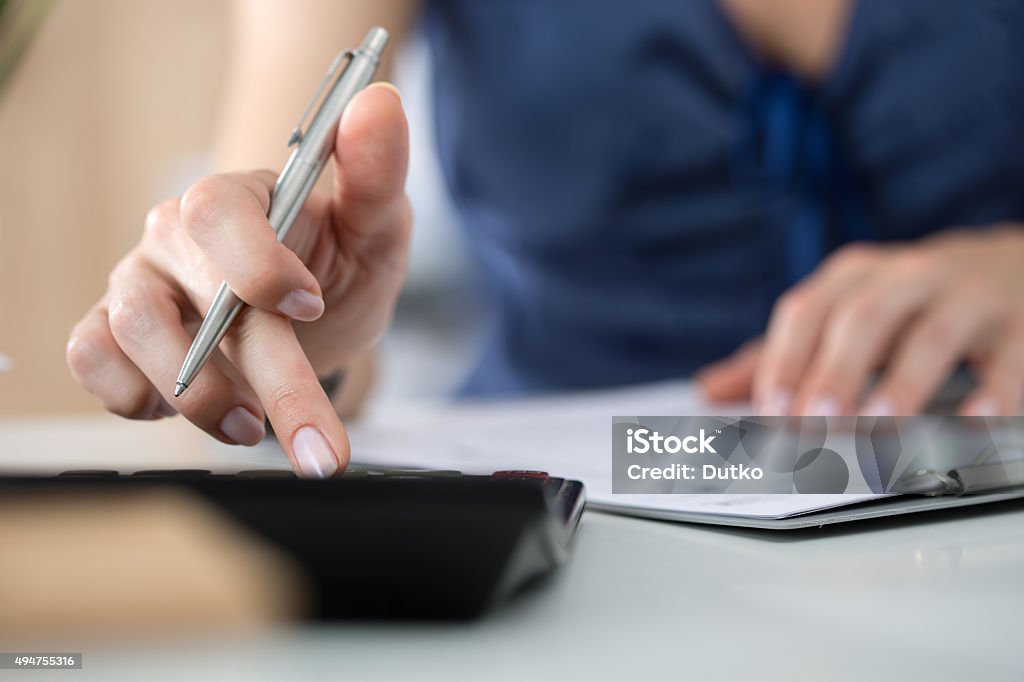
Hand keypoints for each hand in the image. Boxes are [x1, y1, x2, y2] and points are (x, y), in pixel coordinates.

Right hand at [66, 83, 410, 476]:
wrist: (315, 307)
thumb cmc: (341, 259)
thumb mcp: (377, 224)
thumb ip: (377, 173)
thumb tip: (380, 103)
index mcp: (240, 197)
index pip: (218, 212)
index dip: (258, 263)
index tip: (312, 306)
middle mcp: (177, 234)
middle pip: (193, 295)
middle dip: (267, 379)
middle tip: (322, 446)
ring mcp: (140, 282)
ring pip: (131, 330)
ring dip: (198, 396)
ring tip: (255, 427)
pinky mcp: (115, 331)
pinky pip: (91, 358)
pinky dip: (128, 394)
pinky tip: (183, 409)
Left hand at [697, 226, 1023, 415]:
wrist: (1013, 265)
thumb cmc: (909, 302)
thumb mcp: (845, 314)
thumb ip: (781, 353)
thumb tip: (709, 390)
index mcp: (855, 275)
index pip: (806, 311)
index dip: (784, 361)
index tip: (769, 412)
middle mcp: (909, 276)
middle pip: (861, 319)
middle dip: (834, 373)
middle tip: (814, 424)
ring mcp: (969, 297)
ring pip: (930, 336)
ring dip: (901, 385)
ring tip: (878, 426)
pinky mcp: (1022, 324)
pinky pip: (1008, 360)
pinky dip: (992, 394)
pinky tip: (972, 425)